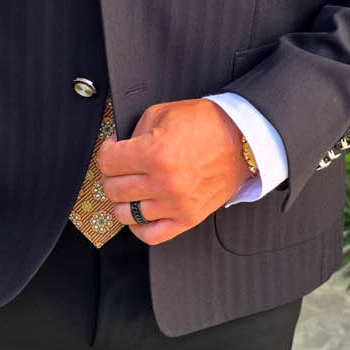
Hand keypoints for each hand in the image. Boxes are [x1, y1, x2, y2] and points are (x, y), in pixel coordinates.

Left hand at [97, 98, 255, 243]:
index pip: (108, 162)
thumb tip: (118, 148)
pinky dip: (138, 227)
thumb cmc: (207, 124)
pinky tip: (140, 212)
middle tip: (121, 167)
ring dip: (123, 200)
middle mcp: (164, 182)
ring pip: (127, 214)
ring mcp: (176, 204)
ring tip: (131, 188)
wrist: (243, 139)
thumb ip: (134, 133)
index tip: (112, 149)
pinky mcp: (188, 218)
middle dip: (111, 175)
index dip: (106, 152)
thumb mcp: (163, 113)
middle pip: (113, 189)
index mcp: (155, 153)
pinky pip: (150, 235)